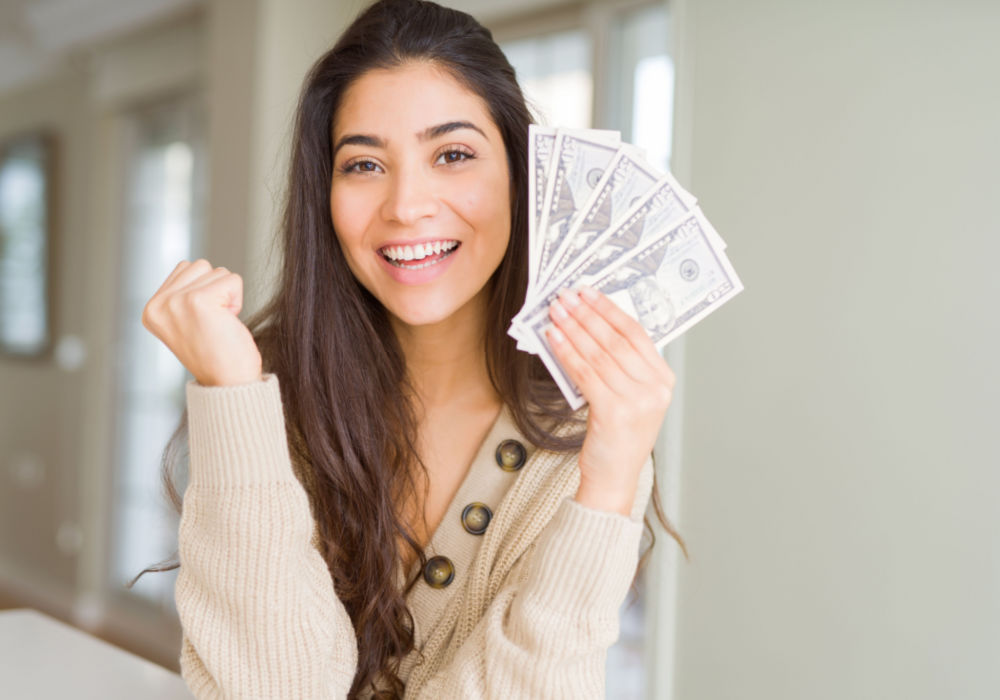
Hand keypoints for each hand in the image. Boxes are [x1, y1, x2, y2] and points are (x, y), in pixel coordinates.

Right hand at [141, 259, 262, 386]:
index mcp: (151, 309)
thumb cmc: (216, 355)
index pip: (185, 269)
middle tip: (213, 323)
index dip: (204, 291)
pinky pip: (232, 280)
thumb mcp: (186, 322)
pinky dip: (237, 300)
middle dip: (216, 290)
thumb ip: (181, 295)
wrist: (228, 383)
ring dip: (227, 295)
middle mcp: (158, 305)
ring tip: (220, 323)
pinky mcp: (198, 301)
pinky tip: (228, 322)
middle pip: (201, 266)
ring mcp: (175, 302)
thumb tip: (194, 267)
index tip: (202, 322)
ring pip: (217, 271)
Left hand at [546, 286, 674, 515]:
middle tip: (565, 296)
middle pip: (616, 340)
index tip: (587, 292)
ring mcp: (637, 401)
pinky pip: (585, 373)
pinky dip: (567, 352)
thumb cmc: (618, 437)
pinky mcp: (614, 412)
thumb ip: (621, 366)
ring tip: (555, 312)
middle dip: (586, 314)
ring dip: (573, 328)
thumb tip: (589, 325)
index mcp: (663, 379)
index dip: (609, 309)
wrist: (614, 478)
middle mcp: (655, 388)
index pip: (636, 333)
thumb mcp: (630, 397)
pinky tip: (554, 338)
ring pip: (598, 354)